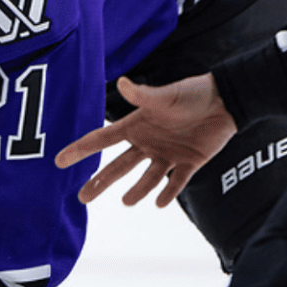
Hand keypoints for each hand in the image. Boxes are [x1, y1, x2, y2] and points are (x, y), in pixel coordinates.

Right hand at [55, 74, 236, 207]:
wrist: (226, 101)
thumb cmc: (192, 93)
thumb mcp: (165, 96)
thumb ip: (143, 95)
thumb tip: (121, 82)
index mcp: (136, 125)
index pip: (101, 140)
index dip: (80, 150)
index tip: (60, 161)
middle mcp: (147, 142)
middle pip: (118, 166)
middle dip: (99, 181)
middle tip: (82, 197)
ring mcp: (167, 154)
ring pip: (146, 177)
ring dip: (137, 191)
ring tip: (127, 202)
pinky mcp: (189, 163)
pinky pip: (176, 182)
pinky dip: (168, 193)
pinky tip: (160, 204)